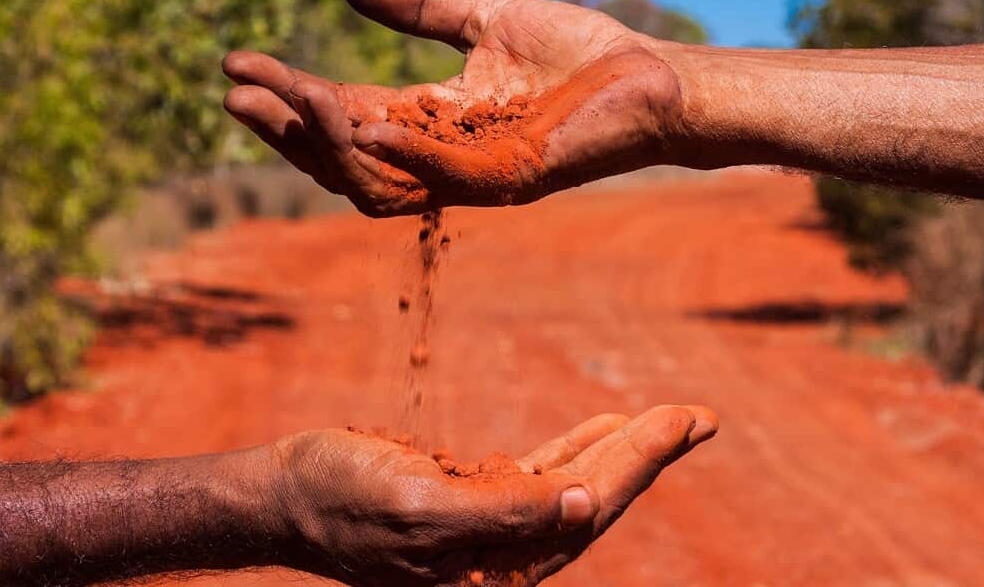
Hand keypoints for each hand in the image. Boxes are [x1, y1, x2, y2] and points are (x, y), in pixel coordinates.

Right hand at [222, 0, 693, 215]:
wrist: (654, 77)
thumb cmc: (578, 56)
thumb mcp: (481, 20)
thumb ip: (417, 8)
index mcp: (429, 122)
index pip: (340, 116)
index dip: (286, 95)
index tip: (235, 62)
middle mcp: (442, 158)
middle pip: (343, 159)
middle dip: (286, 130)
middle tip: (236, 93)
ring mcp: (475, 175)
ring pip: (379, 181)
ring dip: (330, 144)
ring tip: (291, 96)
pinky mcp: (514, 178)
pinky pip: (445, 178)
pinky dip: (402, 153)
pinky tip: (362, 120)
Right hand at [267, 405, 717, 586]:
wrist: (284, 497)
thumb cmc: (339, 499)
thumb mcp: (418, 504)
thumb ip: (503, 512)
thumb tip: (584, 506)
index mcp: (498, 567)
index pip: (588, 511)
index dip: (639, 464)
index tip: (682, 420)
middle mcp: (503, 557)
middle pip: (592, 501)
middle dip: (647, 456)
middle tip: (699, 415)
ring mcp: (488, 532)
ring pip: (573, 488)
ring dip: (623, 452)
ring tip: (672, 420)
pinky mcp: (469, 504)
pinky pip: (538, 477)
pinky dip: (575, 452)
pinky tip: (603, 428)